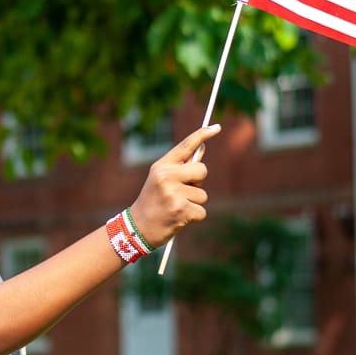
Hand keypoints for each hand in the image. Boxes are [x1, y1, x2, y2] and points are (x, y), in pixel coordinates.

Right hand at [127, 123, 219, 247]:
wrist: (138, 228)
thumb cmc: (153, 201)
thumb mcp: (160, 180)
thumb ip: (179, 167)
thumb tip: (202, 151)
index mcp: (161, 166)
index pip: (185, 146)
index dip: (202, 134)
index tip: (217, 127)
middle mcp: (166, 177)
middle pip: (202, 170)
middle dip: (198, 181)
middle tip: (182, 191)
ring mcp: (174, 194)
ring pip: (203, 194)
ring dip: (194, 203)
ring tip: (176, 207)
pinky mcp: (181, 210)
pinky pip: (202, 210)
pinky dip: (194, 216)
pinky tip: (180, 218)